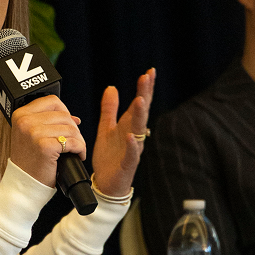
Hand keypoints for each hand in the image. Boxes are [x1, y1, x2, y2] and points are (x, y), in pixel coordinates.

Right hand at [9, 95, 86, 187]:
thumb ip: (48, 122)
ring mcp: (34, 133)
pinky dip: (80, 150)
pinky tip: (77, 155)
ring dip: (78, 140)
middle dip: (74, 129)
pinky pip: (73, 142)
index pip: (52, 101)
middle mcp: (25, 121)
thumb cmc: (29, 161)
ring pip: (71, 128)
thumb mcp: (31, 135)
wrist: (24, 183)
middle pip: (64, 115)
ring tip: (75, 150)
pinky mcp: (45, 146)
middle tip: (73, 142)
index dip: (64, 112)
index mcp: (21, 114)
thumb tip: (74, 118)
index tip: (67, 124)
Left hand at [91, 68, 155, 197]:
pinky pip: (132, 154)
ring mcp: (133, 150)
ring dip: (140, 115)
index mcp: (129, 126)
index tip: (149, 72)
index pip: (139, 104)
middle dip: (145, 94)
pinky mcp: (128, 164)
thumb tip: (111, 87)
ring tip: (140, 100)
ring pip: (139, 130)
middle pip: (142, 112)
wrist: (106, 183)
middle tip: (147, 77)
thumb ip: (109, 109)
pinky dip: (132, 145)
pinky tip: (131, 136)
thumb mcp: (106, 129)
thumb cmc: (109, 157)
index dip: (144, 88)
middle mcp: (134, 135)